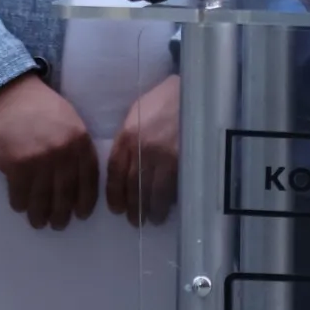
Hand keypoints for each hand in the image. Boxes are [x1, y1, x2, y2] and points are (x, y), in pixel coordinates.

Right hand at [0, 72, 98, 229]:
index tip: (82, 214)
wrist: (8, 93)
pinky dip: (20, 203)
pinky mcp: (17, 165)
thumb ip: (76, 147)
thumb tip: (78, 178)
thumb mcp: (69, 120)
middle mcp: (63, 153)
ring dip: (41, 215)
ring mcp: (40, 160)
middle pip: (66, 193)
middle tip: (59, 224)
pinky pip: (20, 193)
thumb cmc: (40, 107)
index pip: (88, 179)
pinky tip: (20, 206)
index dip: (85, 200)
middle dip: (63, 213)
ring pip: (43, 198)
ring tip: (39, 222)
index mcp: (80, 141)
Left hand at [106, 75, 180, 225]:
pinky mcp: (185, 161)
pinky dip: (170, 201)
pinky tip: (170, 207)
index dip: (115, 195)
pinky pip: (174, 188)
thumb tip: (125, 167)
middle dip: (133, 208)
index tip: (117, 208)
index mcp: (128, 135)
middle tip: (135, 220)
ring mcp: (165, 156)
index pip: (115, 173)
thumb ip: (128, 139)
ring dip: (152, 210)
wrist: (195, 90)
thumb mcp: (137, 114)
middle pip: (132, 187)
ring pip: (153, 193)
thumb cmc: (165, 101)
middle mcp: (143, 148)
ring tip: (153, 219)